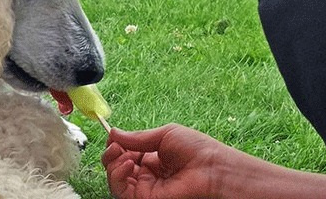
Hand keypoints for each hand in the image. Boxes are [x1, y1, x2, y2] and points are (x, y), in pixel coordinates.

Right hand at [101, 123, 224, 198]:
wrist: (213, 169)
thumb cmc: (197, 150)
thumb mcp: (165, 135)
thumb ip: (138, 137)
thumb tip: (114, 133)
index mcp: (153, 160)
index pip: (126, 154)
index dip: (117, 145)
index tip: (113, 136)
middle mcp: (148, 175)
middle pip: (117, 168)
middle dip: (111, 154)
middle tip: (115, 145)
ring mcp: (146, 189)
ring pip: (115, 180)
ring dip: (112, 164)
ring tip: (122, 153)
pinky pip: (120, 191)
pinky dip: (117, 176)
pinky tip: (128, 163)